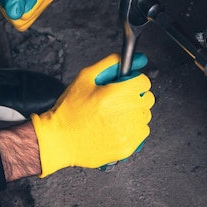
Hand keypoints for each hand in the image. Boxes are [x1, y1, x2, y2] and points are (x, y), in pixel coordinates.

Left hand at [0, 0, 54, 31]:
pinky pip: (18, 21)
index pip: (26, 14)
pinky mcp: (34, 8)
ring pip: (20, 22)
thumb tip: (16, 14)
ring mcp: (41, 4)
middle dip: (9, 7)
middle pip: (23, 20)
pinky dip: (8, 10)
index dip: (11, 4)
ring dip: (8, 8)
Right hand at [30, 53, 153, 176]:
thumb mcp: (86, 77)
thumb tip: (139, 58)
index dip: (134, 81)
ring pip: (145, 115)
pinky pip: (143, 132)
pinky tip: (117, 128)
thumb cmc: (69, 109)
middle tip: (118, 101)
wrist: (59, 140)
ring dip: (134, 113)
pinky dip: (134, 129)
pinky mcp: (126, 148)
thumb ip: (113, 63)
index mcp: (111, 95)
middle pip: (147, 98)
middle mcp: (121, 114)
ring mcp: (125, 133)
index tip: (126, 86)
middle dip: (135, 96)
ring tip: (115, 116)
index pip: (143, 82)